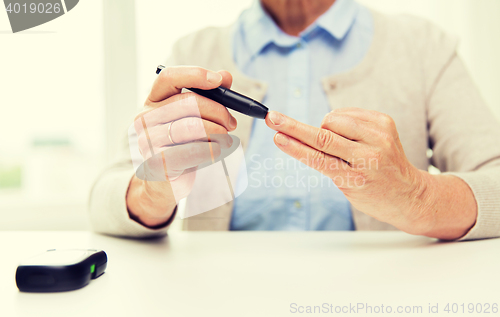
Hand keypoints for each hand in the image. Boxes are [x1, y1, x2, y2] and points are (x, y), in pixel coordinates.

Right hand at [127, 66, 236, 226]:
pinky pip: (193, 150)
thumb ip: (208, 96)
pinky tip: (217, 151)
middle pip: (189, 102)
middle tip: (231, 122)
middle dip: (218, 111)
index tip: (219, 80)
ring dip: (218, 132)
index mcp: (153, 101)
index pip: (168, 77)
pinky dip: (212, 149)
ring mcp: (148, 140)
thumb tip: (225, 76)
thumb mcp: (191, 119)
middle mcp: (145, 117)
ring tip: (225, 139)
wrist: (161, 182)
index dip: (194, 75)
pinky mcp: (157, 162)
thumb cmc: (179, 145)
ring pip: (193, 126)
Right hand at [265, 108, 436, 234]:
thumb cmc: (373, 194)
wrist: (409, 194)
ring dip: (324, 127)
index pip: (318, 158)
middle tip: (273, 117)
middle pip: (323, 136)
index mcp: (356, 177)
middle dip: (293, 126)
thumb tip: (303, 135)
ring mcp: (379, 136)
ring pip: (334, 119)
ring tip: (336, 142)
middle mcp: (370, 155)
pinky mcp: (385, 122)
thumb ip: (327, 163)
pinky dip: (340, 120)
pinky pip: (348, 113)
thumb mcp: (346, 187)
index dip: (294, 146)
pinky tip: (348, 133)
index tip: (276, 136)